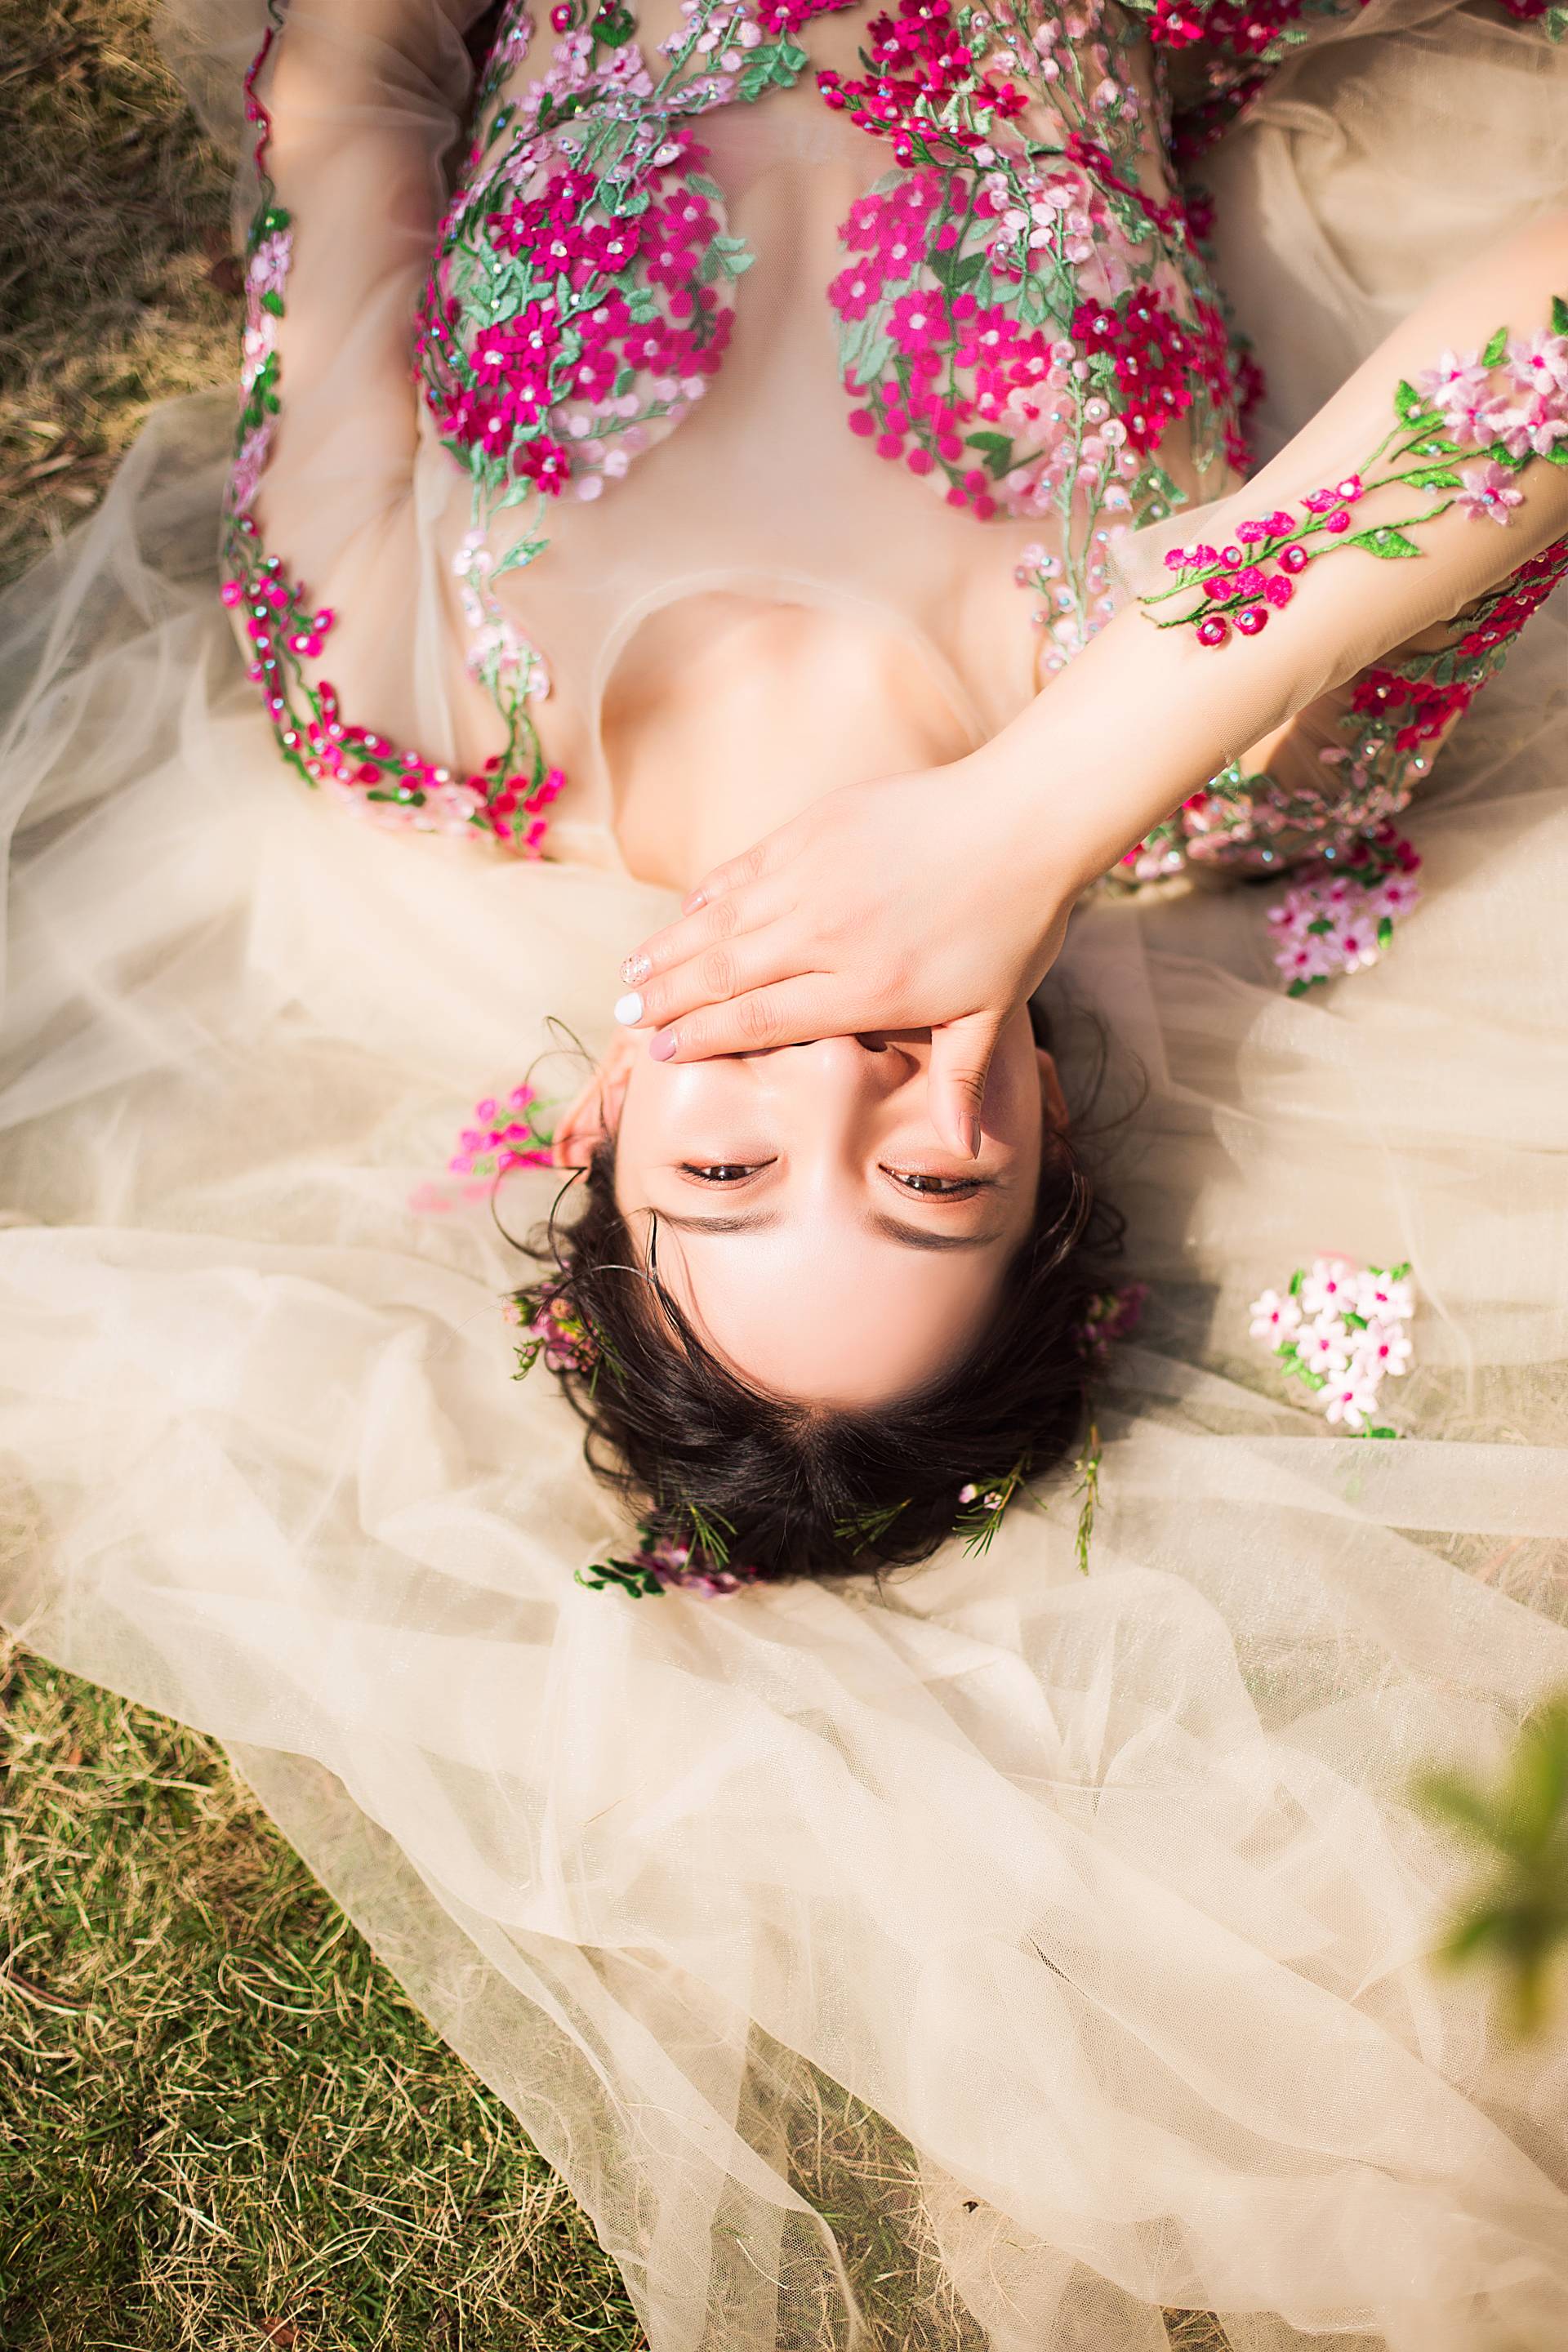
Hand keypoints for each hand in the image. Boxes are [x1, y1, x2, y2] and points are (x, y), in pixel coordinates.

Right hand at [614, 757, 1075, 1157]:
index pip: (762, 1019)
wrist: (1024, 817)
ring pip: (721, 921)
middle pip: (725, 973)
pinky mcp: (814, 829)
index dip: (704, 1035)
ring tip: (630, 971)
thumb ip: (961, 1080)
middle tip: (622, 1015)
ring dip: (670, 948)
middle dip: (666, 998)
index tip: (660, 1050)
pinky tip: (684, 915)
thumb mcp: (992, 1013)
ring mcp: (815, 876)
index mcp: (865, 990)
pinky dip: (707, 896)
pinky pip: (743, 869)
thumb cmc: (1014, 923)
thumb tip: (966, 1153)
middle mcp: (827, 936)